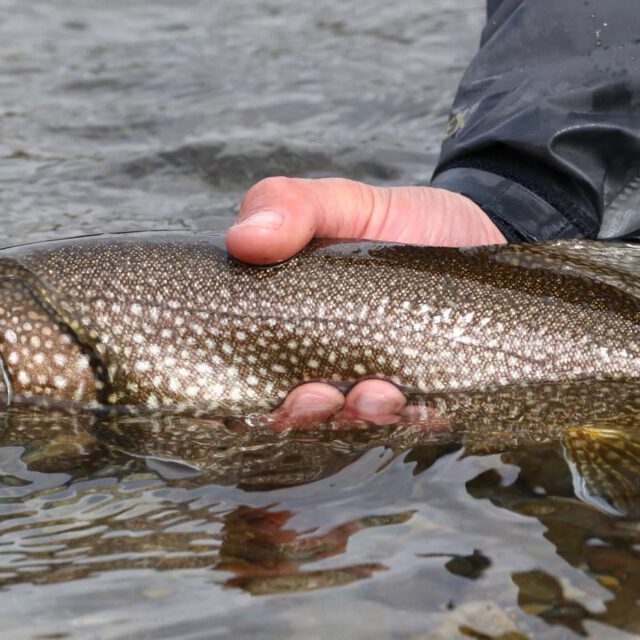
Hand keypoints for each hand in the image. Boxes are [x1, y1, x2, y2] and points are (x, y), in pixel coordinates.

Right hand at [228, 177, 505, 426]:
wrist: (491, 226)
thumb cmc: (405, 221)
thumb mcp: (345, 201)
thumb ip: (291, 206)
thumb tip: (242, 238)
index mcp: (288, 327)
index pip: (244, 376)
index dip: (234, 396)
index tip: (249, 389)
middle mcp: (324, 367)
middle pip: (291, 413)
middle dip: (298, 414)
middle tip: (314, 394)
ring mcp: (375, 387)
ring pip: (350, 425)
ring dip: (356, 419)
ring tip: (376, 395)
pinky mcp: (429, 398)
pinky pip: (413, 425)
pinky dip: (410, 420)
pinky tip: (419, 405)